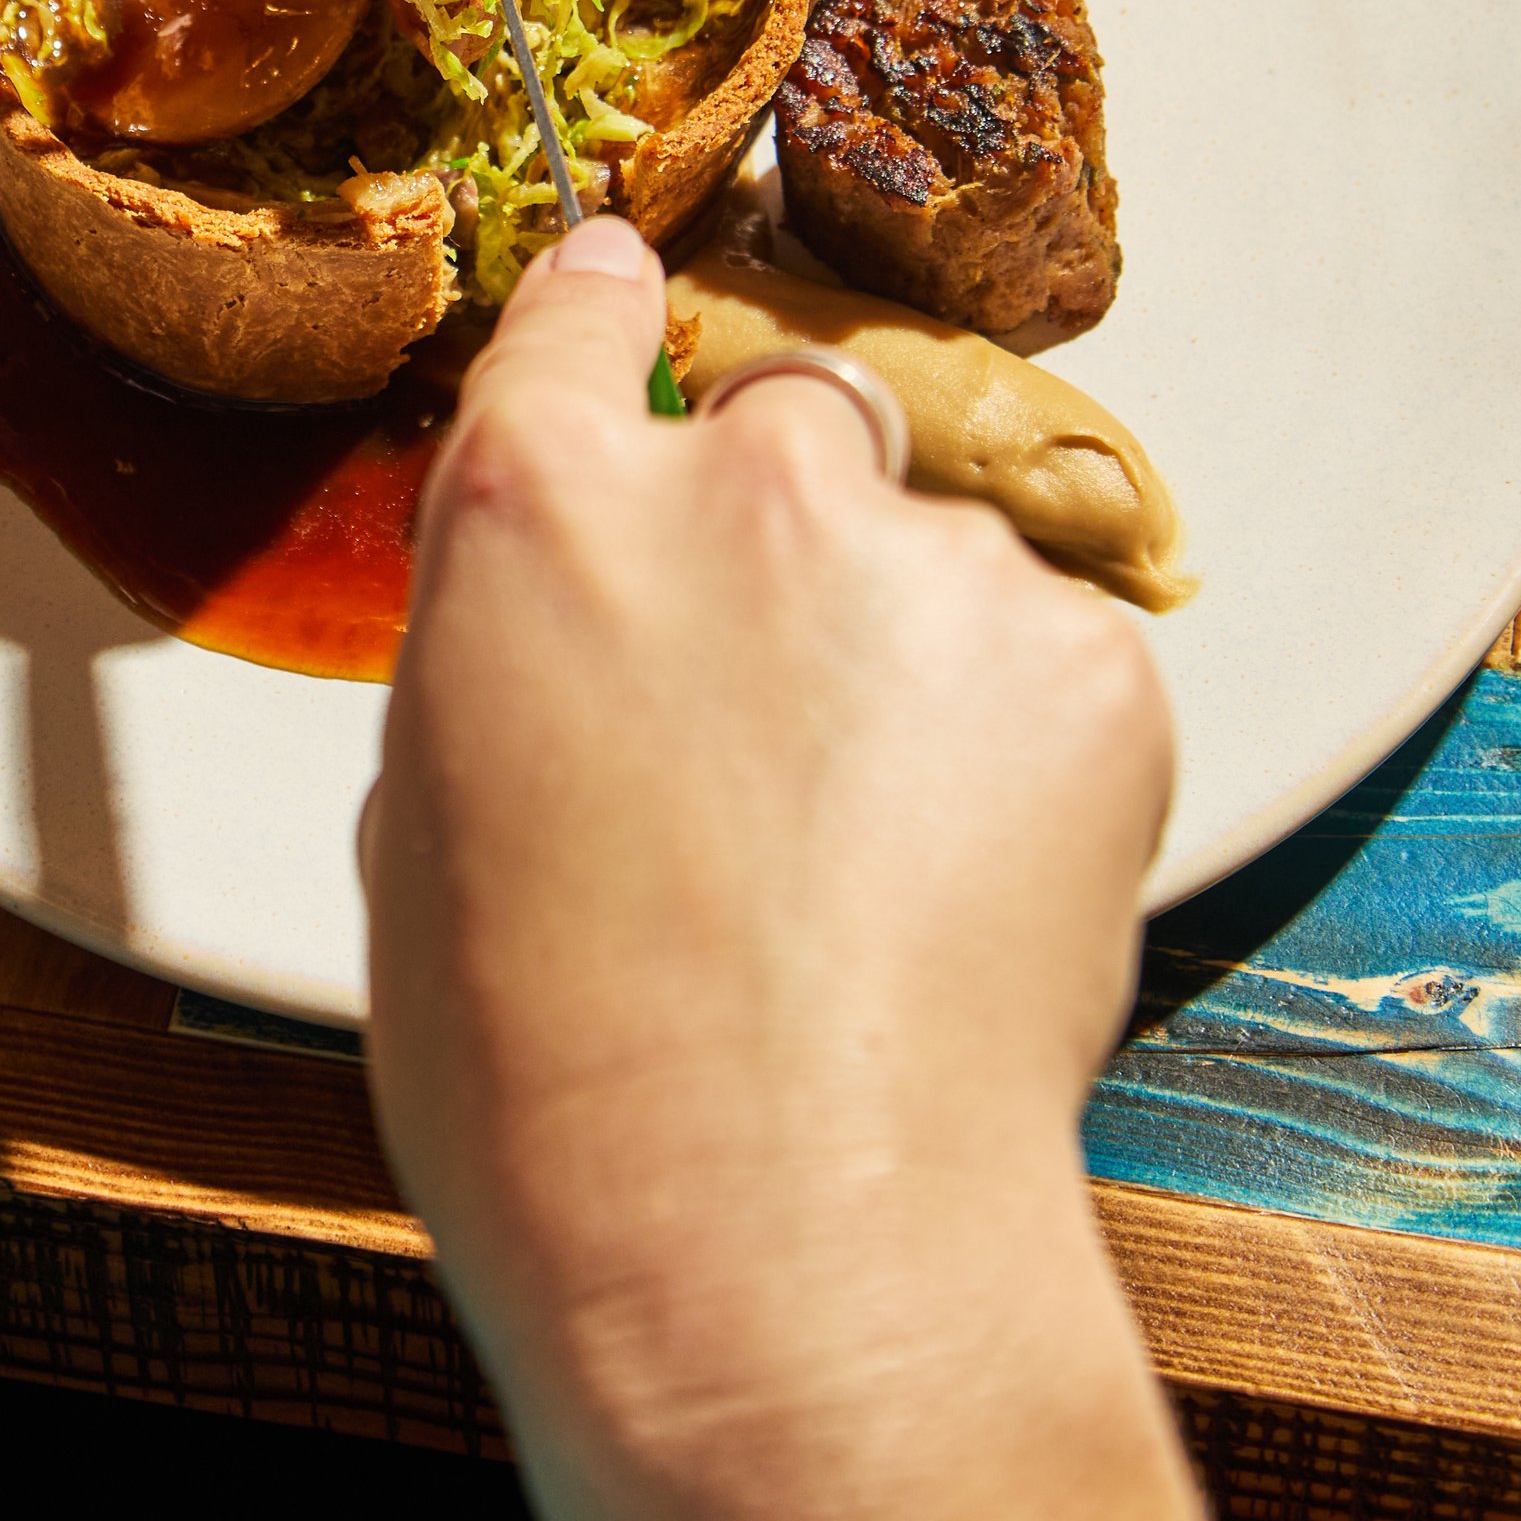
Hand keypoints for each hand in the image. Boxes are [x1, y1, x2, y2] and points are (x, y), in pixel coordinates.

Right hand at [364, 220, 1241, 1520]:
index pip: (581, 314)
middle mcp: (742, 485)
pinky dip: (1024, 749)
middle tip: (778, 697)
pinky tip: (964, 889)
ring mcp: (928, 563)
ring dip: (910, 650)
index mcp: (540, 507)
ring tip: (876, 852)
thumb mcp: (430, 816)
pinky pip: (1053, 658)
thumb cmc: (543, 1073)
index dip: (607, 306)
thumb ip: (508, 654)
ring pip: (931, 550)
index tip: (625, 288)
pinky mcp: (1091, 663)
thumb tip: (570, 635)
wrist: (765, 1232)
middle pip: (785, 416)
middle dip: (783, 522)